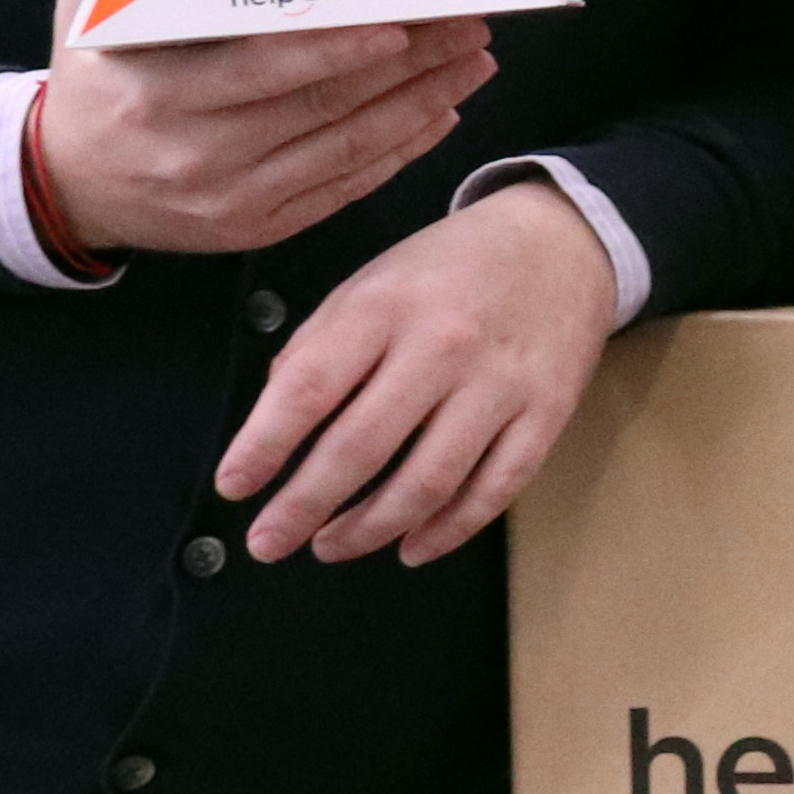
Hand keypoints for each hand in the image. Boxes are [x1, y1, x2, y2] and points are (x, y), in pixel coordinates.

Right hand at [34, 0, 493, 262]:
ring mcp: (233, 198)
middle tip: (468, 27)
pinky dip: (401, 151)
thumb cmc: (94, 85)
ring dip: (423, 104)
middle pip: (324, 106)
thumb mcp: (86, 16)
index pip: (264, 68)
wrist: (68, 189)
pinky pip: (345, 187)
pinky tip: (441, 114)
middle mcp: (199, 153)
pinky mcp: (259, 228)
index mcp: (160, 94)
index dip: (337, 48)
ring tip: (473, 63)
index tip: (402, 21)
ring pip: (348, 148)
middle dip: (409, 65)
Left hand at [217, 180, 619, 564]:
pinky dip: (451, 529)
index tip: (233, 487)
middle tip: (270, 542)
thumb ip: (318, 347)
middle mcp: (442, 346)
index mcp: (383, 307)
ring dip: (372, 527)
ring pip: (430, 479)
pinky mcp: (547, 414)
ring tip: (331, 547)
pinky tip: (412, 548)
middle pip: (362, 445)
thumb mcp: (369, 284)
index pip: (310, 387)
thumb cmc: (447, 270)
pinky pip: (497, 488)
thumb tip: (275, 427)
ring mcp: (500, 384)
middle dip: (305, 505)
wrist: (559, 245)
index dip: (264, 445)